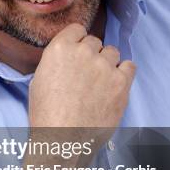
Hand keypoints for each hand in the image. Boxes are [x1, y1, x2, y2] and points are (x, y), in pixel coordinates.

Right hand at [26, 23, 136, 169]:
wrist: (63, 140)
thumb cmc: (47, 115)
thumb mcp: (40, 79)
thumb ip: (56, 61)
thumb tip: (68, 58)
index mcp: (60, 48)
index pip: (77, 29)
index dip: (77, 42)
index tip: (77, 53)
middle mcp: (84, 52)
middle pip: (95, 42)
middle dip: (91, 55)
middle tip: (86, 75)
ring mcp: (104, 66)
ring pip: (112, 52)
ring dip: (107, 63)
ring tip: (100, 83)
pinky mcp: (121, 82)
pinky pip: (129, 66)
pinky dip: (124, 73)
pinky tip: (114, 84)